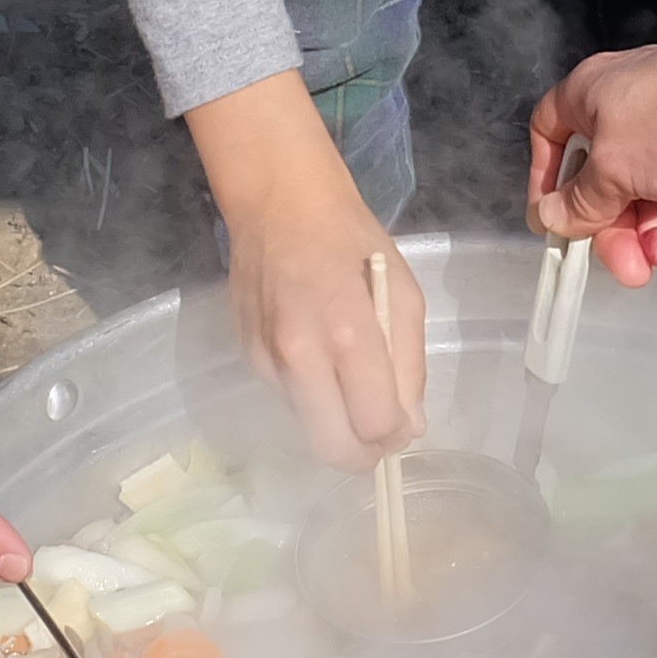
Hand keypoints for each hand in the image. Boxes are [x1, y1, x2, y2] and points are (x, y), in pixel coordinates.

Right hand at [186, 72, 425, 469]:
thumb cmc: (352, 241)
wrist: (279, 202)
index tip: (403, 426)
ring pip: (309, 431)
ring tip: (353, 389)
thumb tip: (408, 425)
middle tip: (380, 436)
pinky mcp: (247, 360)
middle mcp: (299, 356)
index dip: (395, 436)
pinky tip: (321, 362)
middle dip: (364, 454)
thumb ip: (409, 366)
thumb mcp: (403, 295)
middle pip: (332, 448)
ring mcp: (266, 361)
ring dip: (337, 427)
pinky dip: (313, 401)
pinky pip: (290, 403)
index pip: (373, 424)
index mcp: (347, 334)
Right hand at [528, 41, 656, 286]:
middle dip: (617, 234)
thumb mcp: (612, 169)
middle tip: (628, 266)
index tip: (552, 221)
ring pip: (649, 205)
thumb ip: (580, 201)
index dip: (545, 181)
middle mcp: (629, 115)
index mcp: (591, 98)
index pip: (550, 137)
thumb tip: (552, 217)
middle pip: (603, 189)